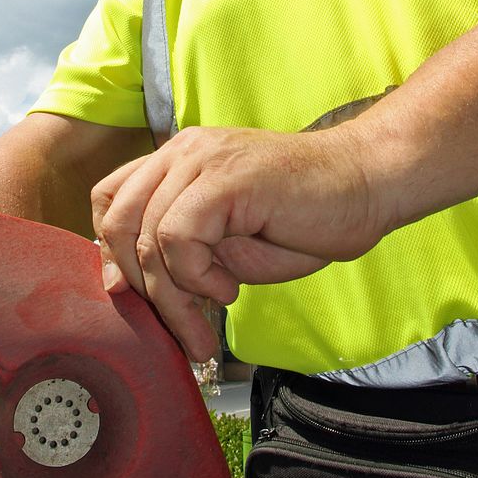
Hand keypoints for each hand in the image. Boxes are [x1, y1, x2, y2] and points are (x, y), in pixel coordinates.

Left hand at [91, 125, 384, 360]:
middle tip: (176, 325)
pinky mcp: (226, 178)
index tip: (133, 294)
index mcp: (178, 160)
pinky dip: (197, 275)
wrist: (366, 187)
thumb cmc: (304, 218)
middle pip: (119, 220)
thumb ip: (182, 253)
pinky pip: (179, 236)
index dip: (111, 250)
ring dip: (174, 295)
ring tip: (209, 317)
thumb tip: (134, 286)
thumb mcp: (228, 242)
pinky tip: (230, 288)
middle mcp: (183, 152)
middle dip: (140, 286)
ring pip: (149, 236)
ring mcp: (202, 159)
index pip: (110, 198)